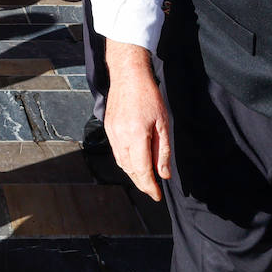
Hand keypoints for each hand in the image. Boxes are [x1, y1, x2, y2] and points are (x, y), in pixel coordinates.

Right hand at [104, 40, 171, 201]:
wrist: (127, 75)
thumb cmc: (149, 96)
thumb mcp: (163, 123)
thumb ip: (162, 151)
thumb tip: (164, 174)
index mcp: (136, 136)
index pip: (142, 170)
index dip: (150, 186)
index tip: (157, 196)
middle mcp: (121, 138)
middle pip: (130, 170)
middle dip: (142, 183)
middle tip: (153, 190)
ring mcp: (112, 133)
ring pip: (121, 163)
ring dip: (133, 174)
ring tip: (146, 179)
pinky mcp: (108, 128)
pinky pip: (116, 152)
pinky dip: (125, 162)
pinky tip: (134, 162)